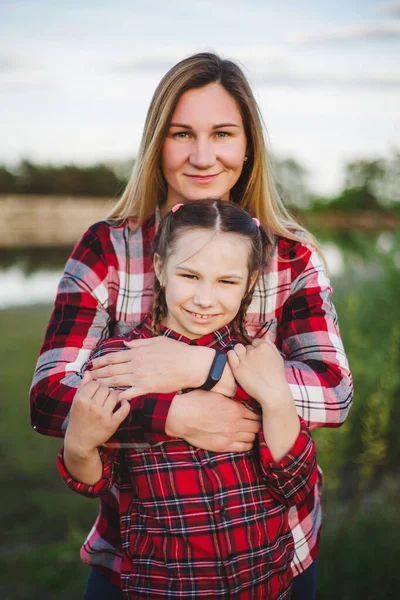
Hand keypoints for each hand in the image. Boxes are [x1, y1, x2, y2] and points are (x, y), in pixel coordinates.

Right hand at [64, 371, 129, 456]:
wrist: (80, 441)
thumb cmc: (78, 419)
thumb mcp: (76, 402)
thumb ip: (82, 386)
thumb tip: (89, 371)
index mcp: (81, 400)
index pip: (95, 383)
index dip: (97, 386)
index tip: (97, 391)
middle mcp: (92, 407)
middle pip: (106, 388)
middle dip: (106, 391)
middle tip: (103, 397)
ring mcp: (103, 415)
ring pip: (115, 396)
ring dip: (114, 397)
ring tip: (110, 401)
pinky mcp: (112, 424)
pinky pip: (124, 409)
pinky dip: (126, 404)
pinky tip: (123, 403)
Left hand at [89, 337, 211, 399]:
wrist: (190, 365)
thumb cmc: (177, 351)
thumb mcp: (157, 341)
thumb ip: (139, 343)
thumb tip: (126, 343)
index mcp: (137, 352)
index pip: (114, 356)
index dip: (101, 361)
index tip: (92, 364)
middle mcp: (136, 364)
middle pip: (111, 369)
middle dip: (98, 373)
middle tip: (87, 377)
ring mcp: (140, 377)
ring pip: (116, 381)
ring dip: (103, 384)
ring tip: (94, 387)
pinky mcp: (147, 388)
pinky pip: (129, 393)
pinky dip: (118, 395)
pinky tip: (110, 398)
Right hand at [166, 389, 260, 452]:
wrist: (180, 416)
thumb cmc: (196, 402)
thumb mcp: (216, 394)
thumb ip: (231, 398)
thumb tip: (241, 398)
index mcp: (235, 408)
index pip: (256, 413)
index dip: (258, 413)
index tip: (256, 413)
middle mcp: (236, 423)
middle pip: (257, 426)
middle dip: (257, 424)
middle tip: (254, 422)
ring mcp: (230, 436)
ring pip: (252, 437)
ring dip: (252, 434)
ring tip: (248, 431)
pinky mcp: (223, 446)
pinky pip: (243, 448)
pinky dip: (246, 444)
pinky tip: (242, 440)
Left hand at [228, 338, 291, 406]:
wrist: (273, 392)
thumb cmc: (277, 377)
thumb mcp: (278, 358)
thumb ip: (271, 345)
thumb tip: (266, 336)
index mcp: (264, 346)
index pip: (256, 341)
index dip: (256, 349)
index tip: (258, 357)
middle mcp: (253, 350)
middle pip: (247, 346)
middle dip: (248, 352)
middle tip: (252, 362)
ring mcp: (244, 359)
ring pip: (237, 348)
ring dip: (239, 352)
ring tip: (243, 362)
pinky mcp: (237, 368)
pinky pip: (230, 355)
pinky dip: (232, 356)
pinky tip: (235, 362)